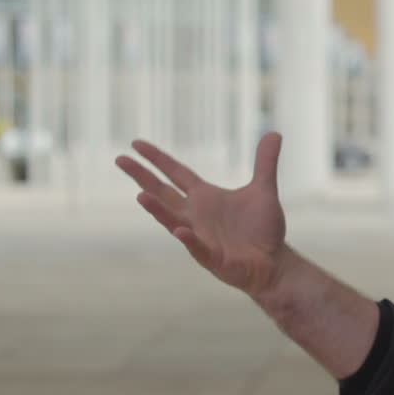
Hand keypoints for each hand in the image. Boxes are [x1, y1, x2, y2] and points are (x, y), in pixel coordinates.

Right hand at [115, 132, 290, 296]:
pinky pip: (196, 247)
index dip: (157, 159)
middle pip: (163, 193)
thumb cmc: (263, 229)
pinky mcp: (211, 257)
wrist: (274, 262)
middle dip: (142, 177)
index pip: (175, 174)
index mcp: (205, 197)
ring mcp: (200, 237)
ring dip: (158, 209)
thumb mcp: (264, 190)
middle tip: (119, 159)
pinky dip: (188, 239)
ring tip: (140, 195)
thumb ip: (265, 162)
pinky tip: (180, 230)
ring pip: (172, 220)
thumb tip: (274, 132)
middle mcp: (196, 215)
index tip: (136, 144)